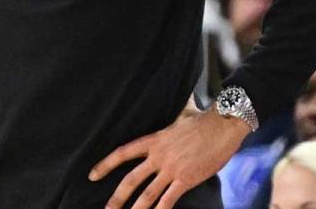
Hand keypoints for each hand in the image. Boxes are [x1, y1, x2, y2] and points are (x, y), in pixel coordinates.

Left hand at [89, 104, 249, 208]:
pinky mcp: (187, 179)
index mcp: (154, 140)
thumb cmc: (203, 120)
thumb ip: (169, 125)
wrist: (223, 124)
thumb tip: (171, 116)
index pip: (123, 153)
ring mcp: (172, 168)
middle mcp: (159, 156)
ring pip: (148, 194)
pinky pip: (169, 199)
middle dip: (117, 197)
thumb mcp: (178, 118)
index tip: (92, 175)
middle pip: (131, 179)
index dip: (105, 165)